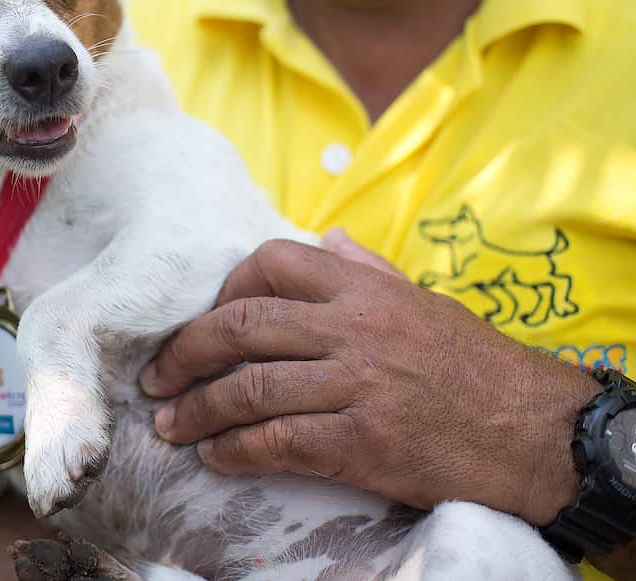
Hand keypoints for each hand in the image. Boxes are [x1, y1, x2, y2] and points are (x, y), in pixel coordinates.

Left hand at [139, 236, 599, 525]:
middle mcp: (355, 329)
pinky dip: (236, 451)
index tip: (202, 320)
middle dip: (185, 352)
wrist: (538, 435)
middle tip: (155, 378)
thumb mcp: (423, 302)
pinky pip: (278, 443)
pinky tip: (216, 457)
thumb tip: (323, 236)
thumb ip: (367, 269)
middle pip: (241, 325)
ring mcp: (357, 386)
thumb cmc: (476, 366)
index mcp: (365, 289)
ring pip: (250, 388)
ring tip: (170, 425)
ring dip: (197, 409)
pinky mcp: (364, 443)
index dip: (223, 290)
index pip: (271, 262)